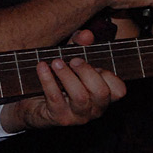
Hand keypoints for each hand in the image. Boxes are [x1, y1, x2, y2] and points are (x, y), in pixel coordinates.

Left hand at [1, 56, 125, 131]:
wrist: (33, 105)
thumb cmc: (58, 81)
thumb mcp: (71, 62)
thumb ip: (80, 45)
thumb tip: (86, 34)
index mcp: (103, 97)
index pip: (119, 90)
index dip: (109, 75)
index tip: (95, 64)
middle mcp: (94, 110)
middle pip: (101, 92)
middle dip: (87, 72)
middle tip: (73, 60)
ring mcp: (78, 116)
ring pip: (80, 97)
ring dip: (67, 75)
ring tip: (56, 62)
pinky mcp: (59, 118)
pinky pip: (55, 98)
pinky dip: (48, 80)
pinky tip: (41, 67)